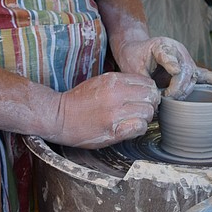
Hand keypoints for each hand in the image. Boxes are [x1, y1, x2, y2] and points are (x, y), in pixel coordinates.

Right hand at [44, 72, 159, 148]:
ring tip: (134, 119)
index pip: (147, 83)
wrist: (60, 117)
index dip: (149, 92)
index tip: (145, 98)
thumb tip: (144, 88)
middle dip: (150, 104)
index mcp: (114, 80)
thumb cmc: (79, 100)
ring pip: (148, 113)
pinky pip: (139, 128)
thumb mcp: (100, 82)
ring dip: (144, 117)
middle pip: (151, 97)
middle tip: (142, 110)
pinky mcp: (113, 131)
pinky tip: (130, 128)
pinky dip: (138, 128)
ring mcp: (115, 114)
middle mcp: (116, 95)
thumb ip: (121, 83)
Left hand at [114, 36, 211, 98]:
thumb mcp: (133, 68)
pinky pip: (203, 74)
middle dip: (177, 87)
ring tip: (172, 97)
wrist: (136, 49)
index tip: (174, 70)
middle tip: (165, 98)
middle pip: (185, 70)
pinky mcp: (189, 67)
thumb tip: (157, 98)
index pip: (168, 55)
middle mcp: (177, 50)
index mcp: (161, 45)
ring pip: (192, 76)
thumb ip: (145, 81)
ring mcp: (185, 58)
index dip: (171, 64)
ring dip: (185, 90)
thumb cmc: (134, 57)